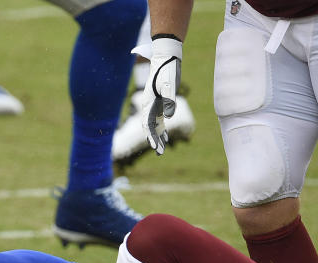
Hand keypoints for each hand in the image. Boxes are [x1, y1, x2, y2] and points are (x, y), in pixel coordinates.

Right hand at [140, 36, 182, 155]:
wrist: (166, 56)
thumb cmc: (167, 69)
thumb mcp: (169, 84)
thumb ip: (169, 100)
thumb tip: (168, 117)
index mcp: (149, 102)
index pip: (148, 123)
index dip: (151, 136)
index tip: (155, 147)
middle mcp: (149, 104)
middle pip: (149, 127)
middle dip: (154, 140)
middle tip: (159, 152)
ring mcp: (154, 103)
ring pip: (154, 124)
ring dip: (157, 136)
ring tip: (161, 149)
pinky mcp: (160, 101)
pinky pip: (159, 118)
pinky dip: (161, 128)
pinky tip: (165, 136)